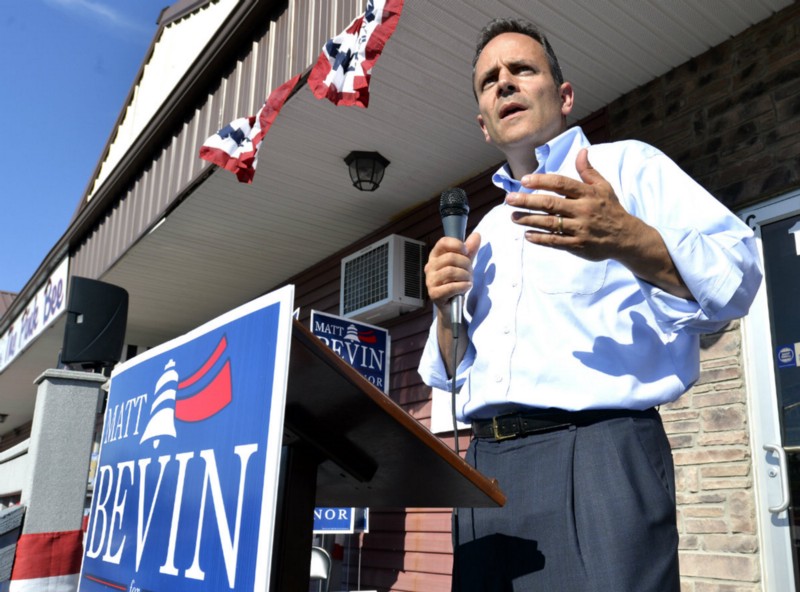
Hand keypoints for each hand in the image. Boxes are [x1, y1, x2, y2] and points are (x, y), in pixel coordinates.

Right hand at [425, 233, 481, 312]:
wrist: (452, 305)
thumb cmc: (456, 282)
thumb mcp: (465, 264)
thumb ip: (470, 250)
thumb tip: (477, 235)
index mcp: (435, 256)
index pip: (443, 242)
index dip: (457, 244)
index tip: (466, 252)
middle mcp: (430, 267)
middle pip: (450, 257)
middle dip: (466, 264)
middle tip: (470, 272)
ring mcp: (430, 281)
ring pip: (451, 271)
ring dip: (465, 276)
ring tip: (468, 281)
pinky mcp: (434, 294)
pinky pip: (451, 287)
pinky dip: (463, 286)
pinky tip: (466, 287)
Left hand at [506, 148, 691, 297]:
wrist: (626, 237)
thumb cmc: (610, 208)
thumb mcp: (603, 187)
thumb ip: (588, 171)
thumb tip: (581, 151)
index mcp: (588, 193)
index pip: (562, 184)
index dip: (542, 181)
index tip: (524, 180)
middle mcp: (583, 210)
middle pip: (551, 204)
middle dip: (528, 201)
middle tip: (510, 199)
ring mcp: (581, 229)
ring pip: (551, 224)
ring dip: (529, 220)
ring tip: (513, 217)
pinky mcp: (579, 245)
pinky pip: (556, 242)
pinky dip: (541, 239)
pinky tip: (527, 234)